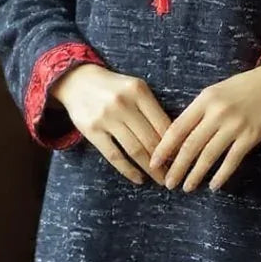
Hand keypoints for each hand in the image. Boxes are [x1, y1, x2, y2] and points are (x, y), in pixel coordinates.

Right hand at [49, 64, 171, 184]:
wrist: (78, 81)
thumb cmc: (114, 88)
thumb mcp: (135, 88)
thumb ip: (152, 109)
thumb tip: (173, 140)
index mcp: (139, 91)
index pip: (163, 123)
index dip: (175, 144)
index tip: (182, 158)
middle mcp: (123, 103)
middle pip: (150, 139)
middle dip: (165, 161)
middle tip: (175, 174)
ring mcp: (106, 117)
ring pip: (135, 150)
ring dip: (150, 169)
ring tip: (160, 179)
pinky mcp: (92, 130)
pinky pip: (115, 156)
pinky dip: (129, 170)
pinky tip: (139, 178)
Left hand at [149, 64, 260, 191]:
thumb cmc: (245, 87)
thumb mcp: (217, 92)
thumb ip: (200, 111)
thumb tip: (180, 136)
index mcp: (205, 100)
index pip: (178, 127)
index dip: (164, 147)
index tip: (154, 162)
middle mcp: (217, 113)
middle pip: (190, 145)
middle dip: (177, 167)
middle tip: (168, 182)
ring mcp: (234, 125)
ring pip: (208, 155)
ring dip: (195, 174)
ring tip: (186, 187)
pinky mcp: (250, 136)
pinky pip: (232, 160)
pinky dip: (221, 175)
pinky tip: (214, 185)